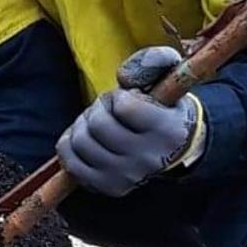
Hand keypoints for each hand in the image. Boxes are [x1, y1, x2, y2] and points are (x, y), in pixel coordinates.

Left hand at [55, 46, 205, 196]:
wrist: (176, 147)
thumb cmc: (164, 106)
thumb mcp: (169, 75)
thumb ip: (154, 60)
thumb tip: (124, 76)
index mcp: (167, 130)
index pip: (123, 107)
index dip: (117, 97)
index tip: (126, 99)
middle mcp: (149, 158)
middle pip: (98, 126)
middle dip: (97, 110)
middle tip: (108, 110)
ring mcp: (129, 176)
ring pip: (82, 143)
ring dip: (83, 126)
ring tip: (97, 124)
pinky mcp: (110, 187)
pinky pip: (72, 164)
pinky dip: (69, 147)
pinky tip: (83, 139)